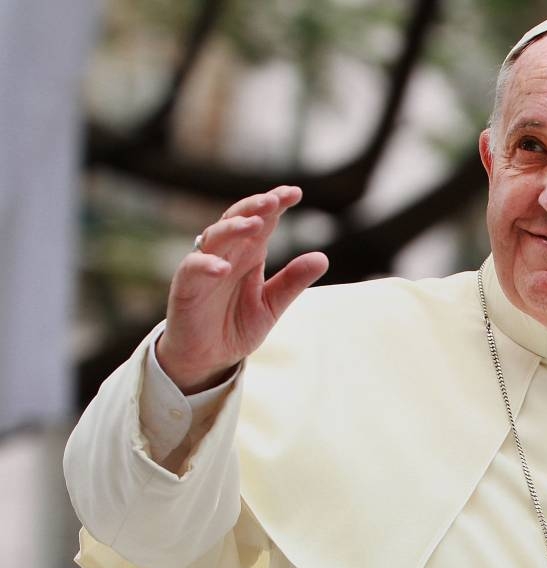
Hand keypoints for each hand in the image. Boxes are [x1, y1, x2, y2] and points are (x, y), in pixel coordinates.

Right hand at [156, 186, 328, 393]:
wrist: (208, 358)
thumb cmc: (236, 325)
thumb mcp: (272, 305)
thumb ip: (293, 281)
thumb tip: (323, 258)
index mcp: (250, 254)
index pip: (263, 220)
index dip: (276, 203)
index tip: (295, 193)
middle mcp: (227, 254)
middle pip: (237, 219)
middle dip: (255, 207)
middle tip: (274, 200)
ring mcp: (204, 268)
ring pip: (214, 237)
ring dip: (233, 228)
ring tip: (254, 224)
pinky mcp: (186, 288)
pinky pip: (192, 269)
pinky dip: (206, 265)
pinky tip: (223, 267)